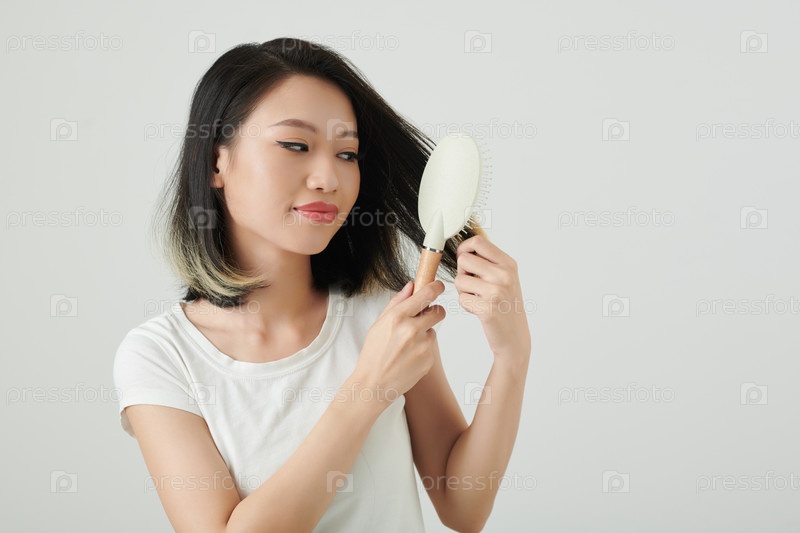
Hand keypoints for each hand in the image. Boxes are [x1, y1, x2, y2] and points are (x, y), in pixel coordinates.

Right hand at [353, 280, 445, 402]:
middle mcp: (412, 329)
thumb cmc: (373, 354)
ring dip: (424, 335)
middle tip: (423, 319)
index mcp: (397, 317)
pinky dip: (422, 350)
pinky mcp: (429, 359)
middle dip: (433, 313)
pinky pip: (430, 348)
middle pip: (438, 312)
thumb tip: (411, 286)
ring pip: (432, 331)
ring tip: (406, 346)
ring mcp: (422, 345)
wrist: (374, 384)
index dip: (435, 288)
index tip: (438, 286)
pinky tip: (408, 357)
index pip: (425, 295)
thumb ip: (396, 303)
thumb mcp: (378, 324)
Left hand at [455, 235, 531, 359]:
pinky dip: (466, 305)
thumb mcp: (505, 277)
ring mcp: (496, 292)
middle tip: (473, 285)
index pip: (478, 242)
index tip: (463, 257)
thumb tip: (462, 246)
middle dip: (462, 273)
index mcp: (508, 264)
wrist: (515, 336)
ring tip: (477, 299)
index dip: (464, 247)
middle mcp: (504, 275)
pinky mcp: (487, 309)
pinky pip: (461, 299)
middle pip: (464, 260)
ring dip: (463, 291)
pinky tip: (479, 310)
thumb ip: (488, 261)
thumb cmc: (506, 305)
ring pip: (459, 280)